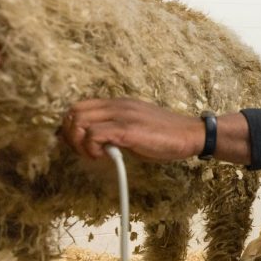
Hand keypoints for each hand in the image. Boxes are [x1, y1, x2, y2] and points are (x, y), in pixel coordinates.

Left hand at [62, 98, 204, 160]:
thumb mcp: (135, 129)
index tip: (77, 144)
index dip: (71, 126)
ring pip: (79, 121)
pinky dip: (91, 149)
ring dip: (79, 143)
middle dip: (70, 136)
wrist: (190, 135)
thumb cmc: (165, 136)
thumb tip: (93, 141)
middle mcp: (118, 105)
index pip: (80, 106)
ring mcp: (122, 115)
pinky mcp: (127, 129)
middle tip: (84, 152)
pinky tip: (105, 157)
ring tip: (94, 155)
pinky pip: (94, 135)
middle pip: (73, 112)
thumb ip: (115, 131)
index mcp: (119, 103)